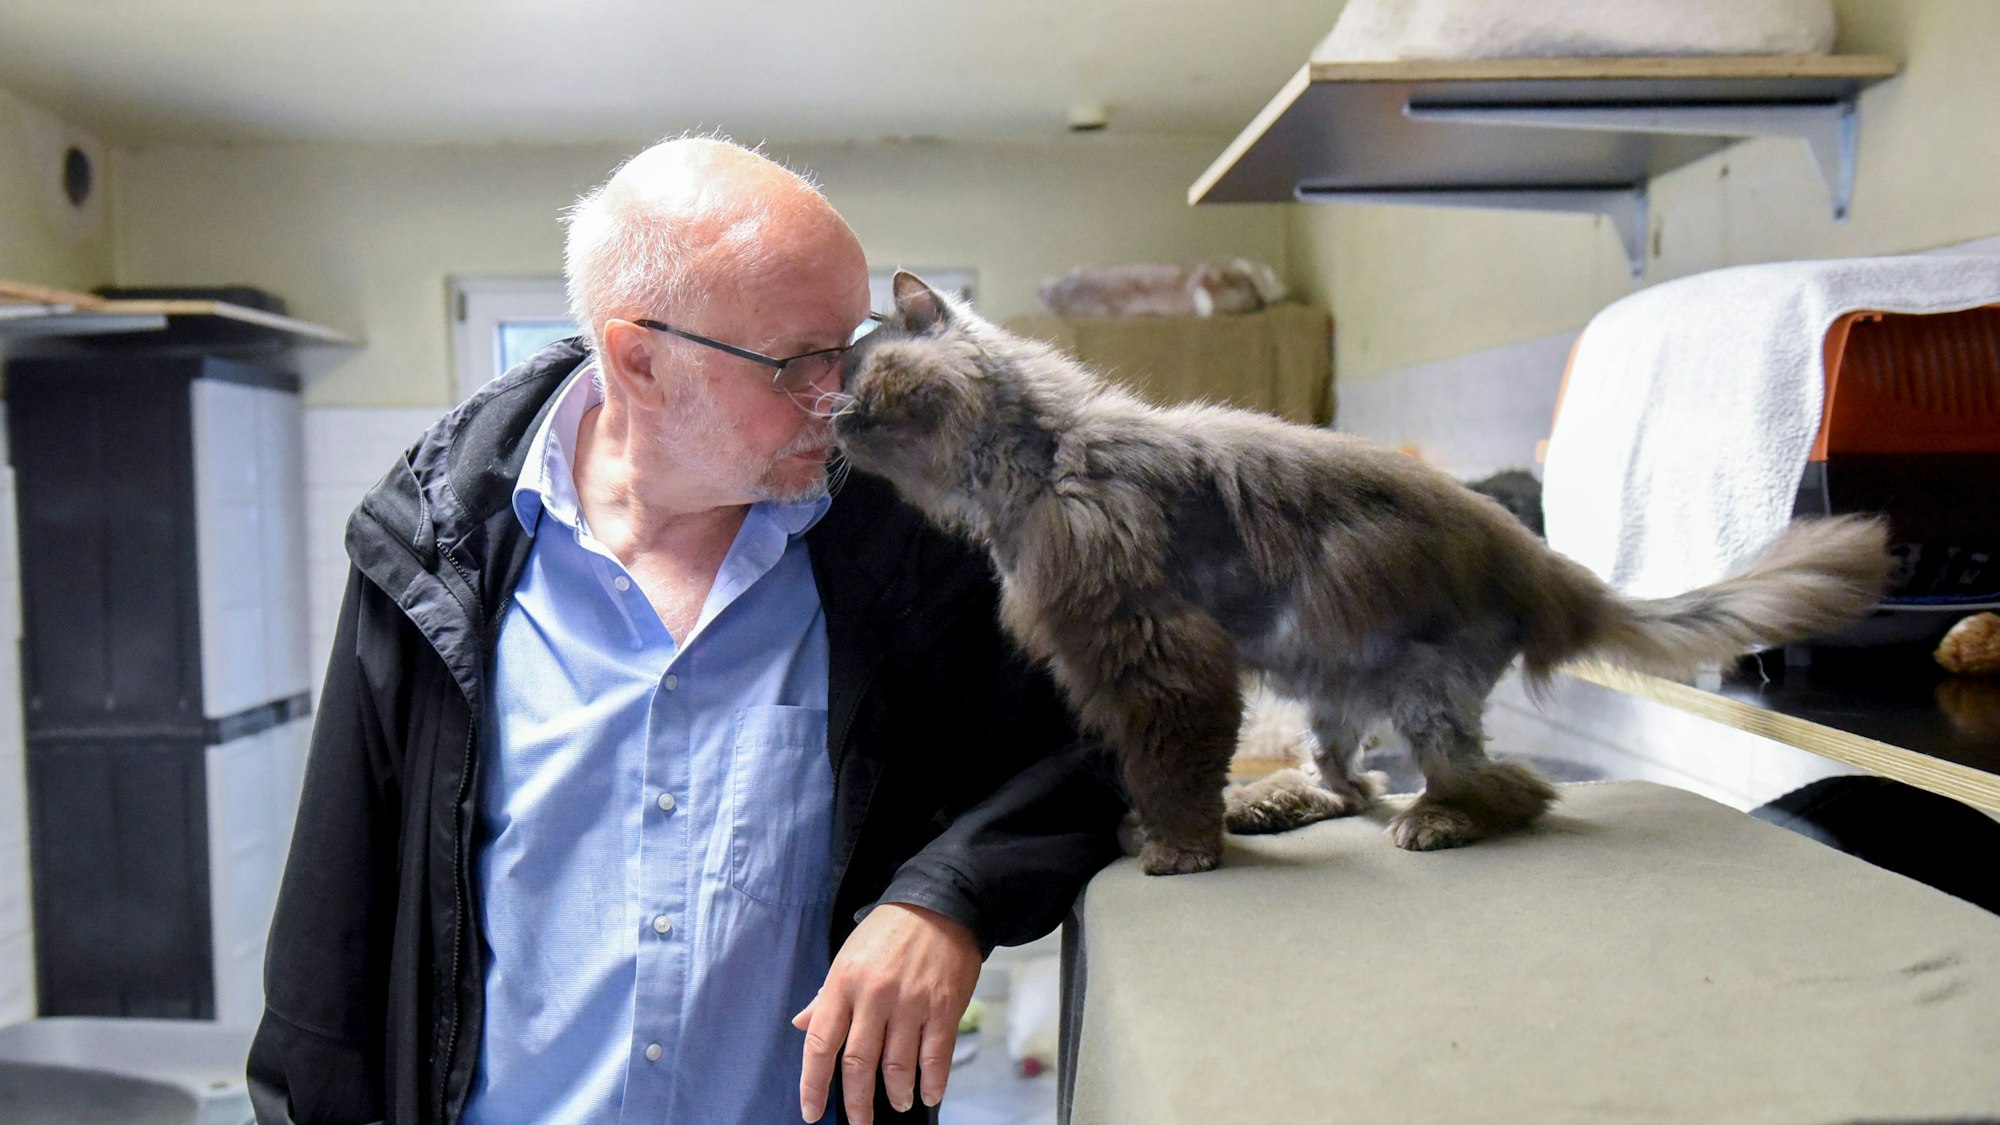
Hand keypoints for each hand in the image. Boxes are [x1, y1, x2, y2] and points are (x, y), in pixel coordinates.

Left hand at [793, 902, 981, 1122]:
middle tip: (860, 1122)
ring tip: (897, 1103)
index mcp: (843, 982)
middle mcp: (874, 996)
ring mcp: (911, 1003)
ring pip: (897, 1067)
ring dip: (896, 1094)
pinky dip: (931, 1083)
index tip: (811, 1111)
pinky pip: (935, 1057)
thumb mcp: (848, 955)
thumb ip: (825, 995)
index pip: (821, 1044)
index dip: (813, 1085)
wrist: (941, 904)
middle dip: (857, 1103)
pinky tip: (927, 1094)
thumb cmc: (889, 931)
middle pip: (858, 1065)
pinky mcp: (944, 1007)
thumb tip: (803, 1026)